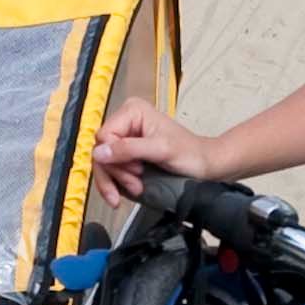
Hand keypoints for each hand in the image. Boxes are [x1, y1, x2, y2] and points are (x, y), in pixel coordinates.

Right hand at [93, 100, 218, 203]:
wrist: (205, 165)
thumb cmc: (190, 153)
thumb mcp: (160, 150)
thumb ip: (129, 149)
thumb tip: (99, 153)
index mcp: (132, 111)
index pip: (104, 137)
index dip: (114, 158)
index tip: (135, 171)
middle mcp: (126, 120)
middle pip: (102, 151)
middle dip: (116, 173)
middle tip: (135, 185)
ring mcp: (126, 136)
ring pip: (104, 162)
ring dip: (116, 180)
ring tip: (136, 189)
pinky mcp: (128, 151)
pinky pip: (111, 168)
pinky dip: (117, 183)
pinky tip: (123, 193)